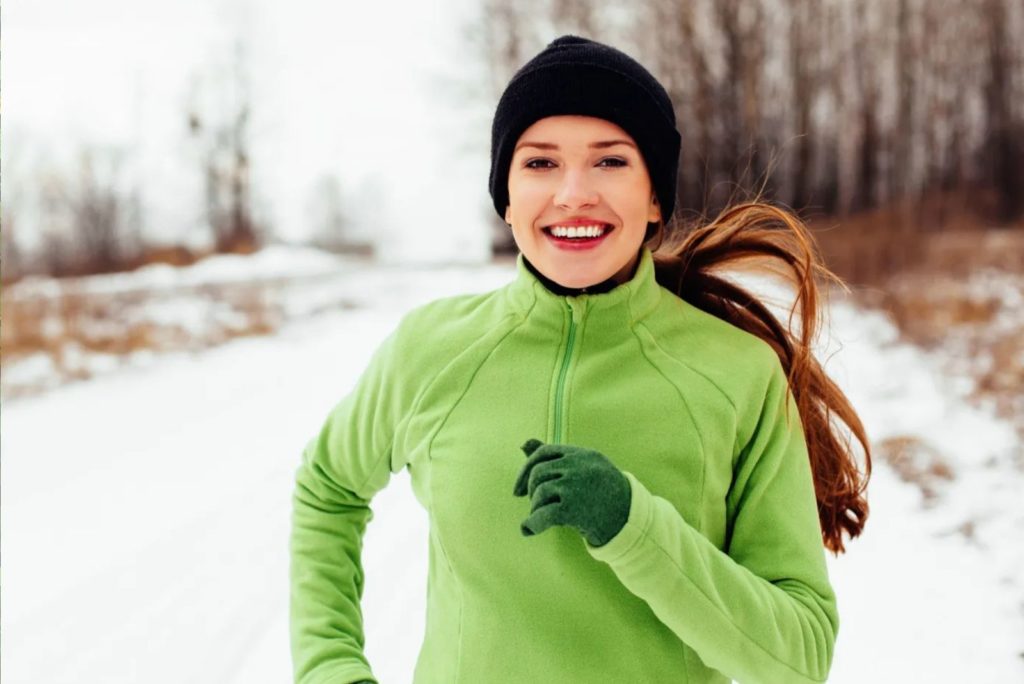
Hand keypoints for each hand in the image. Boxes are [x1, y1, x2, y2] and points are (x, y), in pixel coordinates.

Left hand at [512, 438, 630, 546]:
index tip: (519, 489)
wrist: (632, 523)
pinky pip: (542, 515)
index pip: (544, 452)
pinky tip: (528, 530)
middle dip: (530, 490)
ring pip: (539, 493)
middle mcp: (579, 467)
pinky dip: (532, 524)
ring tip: (540, 518)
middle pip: (538, 473)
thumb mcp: (585, 469)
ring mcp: (576, 486)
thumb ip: (555, 457)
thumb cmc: (606, 495)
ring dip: (534, 509)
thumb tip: (523, 444)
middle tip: (534, 505)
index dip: (527, 468)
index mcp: (584, 455)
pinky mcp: (574, 509)